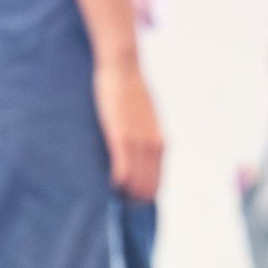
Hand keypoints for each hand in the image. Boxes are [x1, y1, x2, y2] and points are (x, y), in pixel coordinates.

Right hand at [92, 56, 163, 201]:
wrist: (124, 67)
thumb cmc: (131, 90)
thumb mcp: (148, 117)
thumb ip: (148, 137)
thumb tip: (144, 152)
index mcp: (160, 144)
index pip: (156, 184)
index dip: (143, 197)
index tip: (128, 199)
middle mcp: (153, 147)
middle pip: (146, 190)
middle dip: (132, 200)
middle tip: (116, 200)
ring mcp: (137, 143)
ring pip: (135, 185)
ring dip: (122, 195)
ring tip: (110, 194)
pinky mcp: (120, 137)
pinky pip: (121, 172)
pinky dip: (115, 184)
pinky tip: (106, 184)